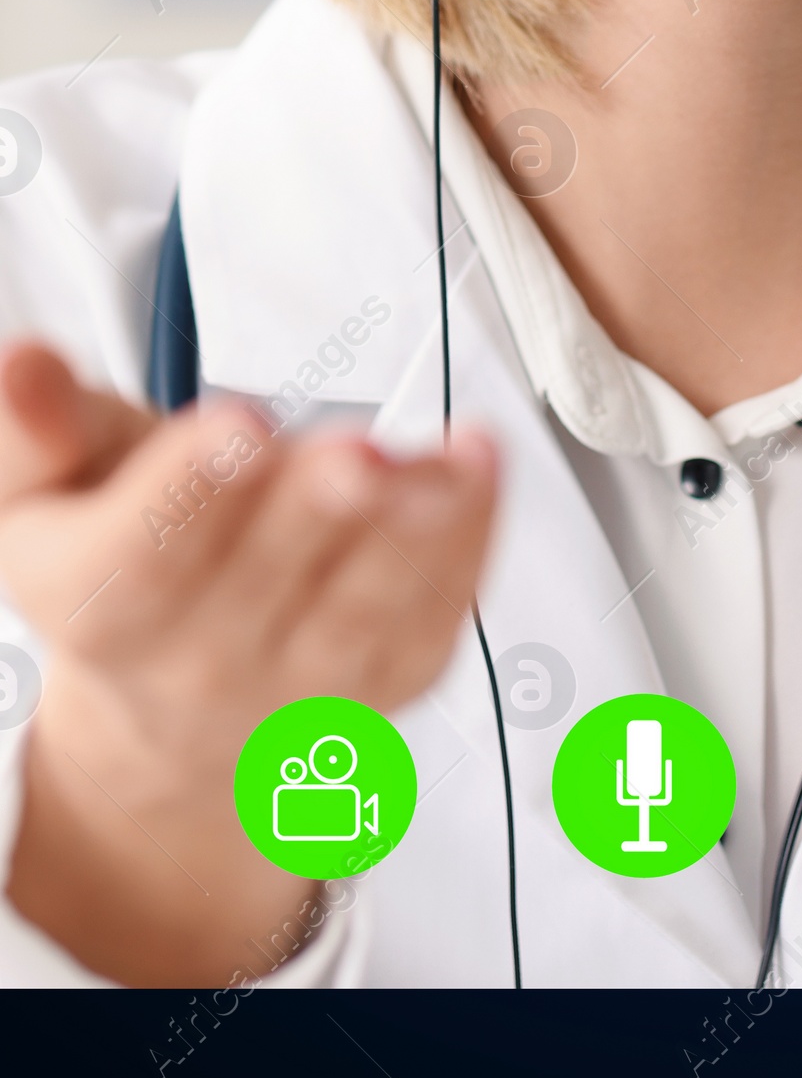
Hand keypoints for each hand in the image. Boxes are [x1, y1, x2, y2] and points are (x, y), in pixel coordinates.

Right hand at [0, 340, 496, 987]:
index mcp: (97, 603)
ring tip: (444, 467)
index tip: (238, 423)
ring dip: (410, 535)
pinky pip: (432, 615)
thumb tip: (23, 361)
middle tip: (356, 450)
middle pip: (263, 584)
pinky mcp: (387, 678)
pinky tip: (479, 462)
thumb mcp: (43, 490)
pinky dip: (467, 541)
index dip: (189, 490)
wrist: (171, 717)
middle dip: (314, 511)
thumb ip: (38, 426)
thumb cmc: (109, 554)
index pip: (139, 560)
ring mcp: (302, 684)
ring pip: (361, 611)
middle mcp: (198, 665)